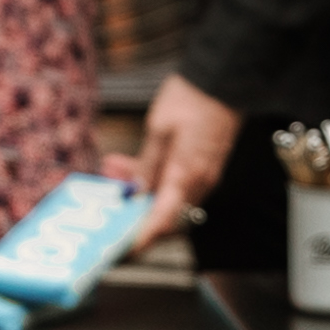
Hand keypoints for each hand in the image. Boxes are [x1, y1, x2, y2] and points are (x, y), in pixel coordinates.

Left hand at [128, 75, 243, 254]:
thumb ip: (147, 164)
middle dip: (133, 216)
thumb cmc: (193, 97)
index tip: (121, 250)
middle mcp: (199, 183)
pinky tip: (131, 164)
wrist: (224, 78)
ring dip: (139, 194)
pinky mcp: (203, 166)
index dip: (140, 240)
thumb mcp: (158, 129)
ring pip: (166, 199)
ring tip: (112, 173)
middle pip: (164, 216)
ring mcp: (203, 175)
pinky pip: (175, 184)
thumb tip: (137, 192)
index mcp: (186, 176)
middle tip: (106, 212)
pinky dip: (152, 180)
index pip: (162, 222)